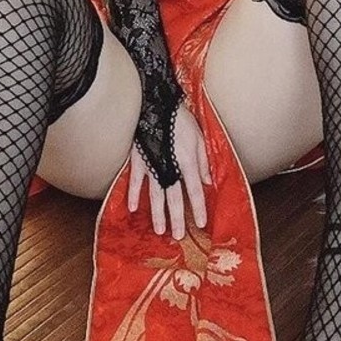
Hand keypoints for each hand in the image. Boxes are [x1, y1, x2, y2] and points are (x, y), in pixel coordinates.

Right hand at [128, 102, 212, 238]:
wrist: (156, 104)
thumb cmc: (181, 119)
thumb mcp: (200, 137)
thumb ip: (203, 162)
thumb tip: (208, 182)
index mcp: (188, 162)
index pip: (195, 192)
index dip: (199, 209)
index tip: (202, 224)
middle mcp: (170, 169)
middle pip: (175, 199)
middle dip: (178, 219)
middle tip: (178, 237)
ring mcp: (153, 166)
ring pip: (156, 196)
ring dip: (158, 215)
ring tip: (160, 230)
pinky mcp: (139, 160)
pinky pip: (136, 181)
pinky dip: (134, 195)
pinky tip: (133, 209)